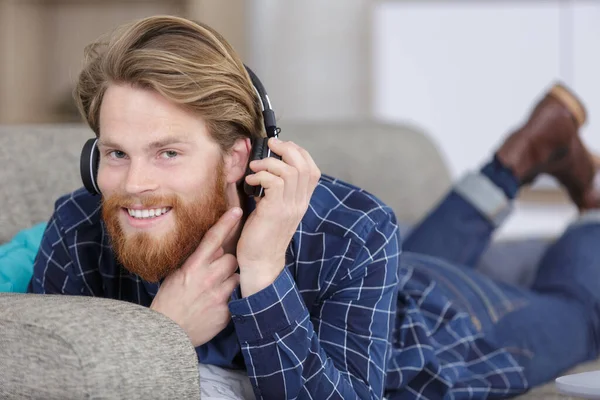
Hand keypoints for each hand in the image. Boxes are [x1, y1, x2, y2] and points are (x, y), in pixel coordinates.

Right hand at [150, 207, 242, 346]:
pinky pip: (235, 297)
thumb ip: (194, 260)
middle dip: (226, 263)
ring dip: (229, 280)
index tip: (237, 211)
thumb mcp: (176, 275)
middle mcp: (207, 279)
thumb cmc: (170, 301)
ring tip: (214, 290)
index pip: (213, 239)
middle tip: (215, 273)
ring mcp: (218, 296)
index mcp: (193, 267)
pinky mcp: (226, 312)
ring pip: (236, 277)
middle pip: (231, 259)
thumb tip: (210, 246)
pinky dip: (229, 299)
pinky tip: (214, 305)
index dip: (226, 223)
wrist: (167, 332)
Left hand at [237, 138, 320, 296]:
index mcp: (301, 201)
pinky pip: (274, 181)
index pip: (312, 170)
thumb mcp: (272, 208)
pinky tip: (250, 182)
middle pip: (304, 164)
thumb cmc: (261, 236)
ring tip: (255, 167)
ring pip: (289, 170)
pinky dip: (260, 175)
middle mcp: (300, 203)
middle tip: (269, 146)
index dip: (299, 152)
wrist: (260, 262)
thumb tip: (263, 168)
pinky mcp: (275, 211)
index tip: (280, 147)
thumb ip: (273, 190)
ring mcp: (290, 207)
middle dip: (286, 148)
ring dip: (269, 162)